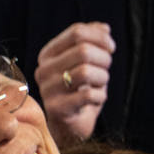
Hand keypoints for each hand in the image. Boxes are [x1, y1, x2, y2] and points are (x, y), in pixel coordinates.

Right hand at [34, 21, 113, 145]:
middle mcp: (43, 70)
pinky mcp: (57, 109)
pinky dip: (100, 96)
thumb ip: (92, 42)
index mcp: (48, 54)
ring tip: (100, 85)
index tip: (111, 47)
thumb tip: (104, 28)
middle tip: (107, 68)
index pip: (77, 32)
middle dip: (104, 58)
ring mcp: (48, 90)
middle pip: (83, 50)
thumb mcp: (85, 62)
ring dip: (103, 78)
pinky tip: (96, 99)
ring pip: (86, 72)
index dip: (100, 37)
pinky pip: (89, 95)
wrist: (69, 125)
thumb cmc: (79, 90)